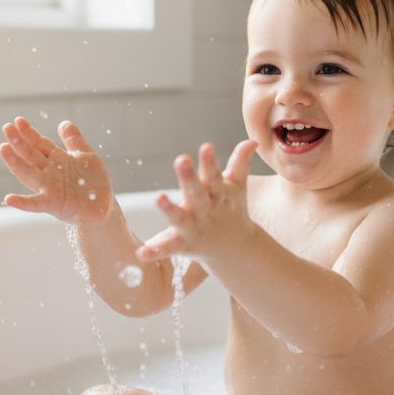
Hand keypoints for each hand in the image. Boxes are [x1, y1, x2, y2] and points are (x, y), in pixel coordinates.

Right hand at [0, 117, 113, 224]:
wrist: (103, 206)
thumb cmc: (92, 182)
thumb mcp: (86, 156)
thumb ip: (74, 140)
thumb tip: (63, 123)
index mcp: (56, 159)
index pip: (39, 144)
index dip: (29, 133)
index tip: (18, 120)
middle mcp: (49, 173)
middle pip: (30, 155)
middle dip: (19, 142)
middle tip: (6, 127)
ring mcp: (49, 188)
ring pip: (28, 174)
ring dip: (15, 163)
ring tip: (3, 149)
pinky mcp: (53, 204)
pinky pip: (35, 204)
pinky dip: (22, 203)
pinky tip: (9, 199)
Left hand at [138, 140, 257, 263]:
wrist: (236, 250)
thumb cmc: (232, 210)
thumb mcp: (237, 187)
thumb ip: (241, 162)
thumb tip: (252, 140)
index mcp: (217, 194)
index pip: (213, 175)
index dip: (210, 162)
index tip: (206, 146)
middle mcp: (205, 210)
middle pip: (197, 193)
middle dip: (189, 177)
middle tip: (181, 159)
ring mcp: (194, 229)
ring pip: (180, 218)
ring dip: (169, 209)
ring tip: (158, 197)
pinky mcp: (183, 245)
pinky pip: (167, 247)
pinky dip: (154, 251)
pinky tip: (141, 254)